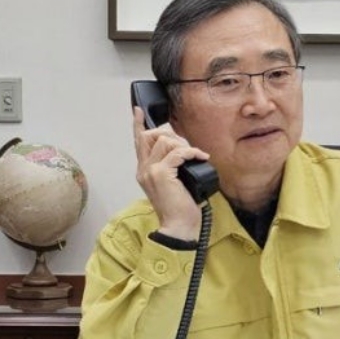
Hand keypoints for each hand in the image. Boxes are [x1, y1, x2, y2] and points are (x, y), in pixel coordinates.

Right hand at [133, 107, 210, 239]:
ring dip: (184, 144)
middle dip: (172, 135)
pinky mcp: (161, 174)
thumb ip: (172, 168)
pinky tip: (201, 158)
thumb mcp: (174, 184)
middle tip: (188, 149)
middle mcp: (143, 169)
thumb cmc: (179, 210)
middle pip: (151, 136)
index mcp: (144, 171)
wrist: (178, 227)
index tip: (138, 111)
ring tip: (195, 157)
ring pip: (165, 141)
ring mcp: (150, 171)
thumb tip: (183, 153)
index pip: (138, 143)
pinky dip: (192, 152)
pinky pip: (178, 152)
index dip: (138, 125)